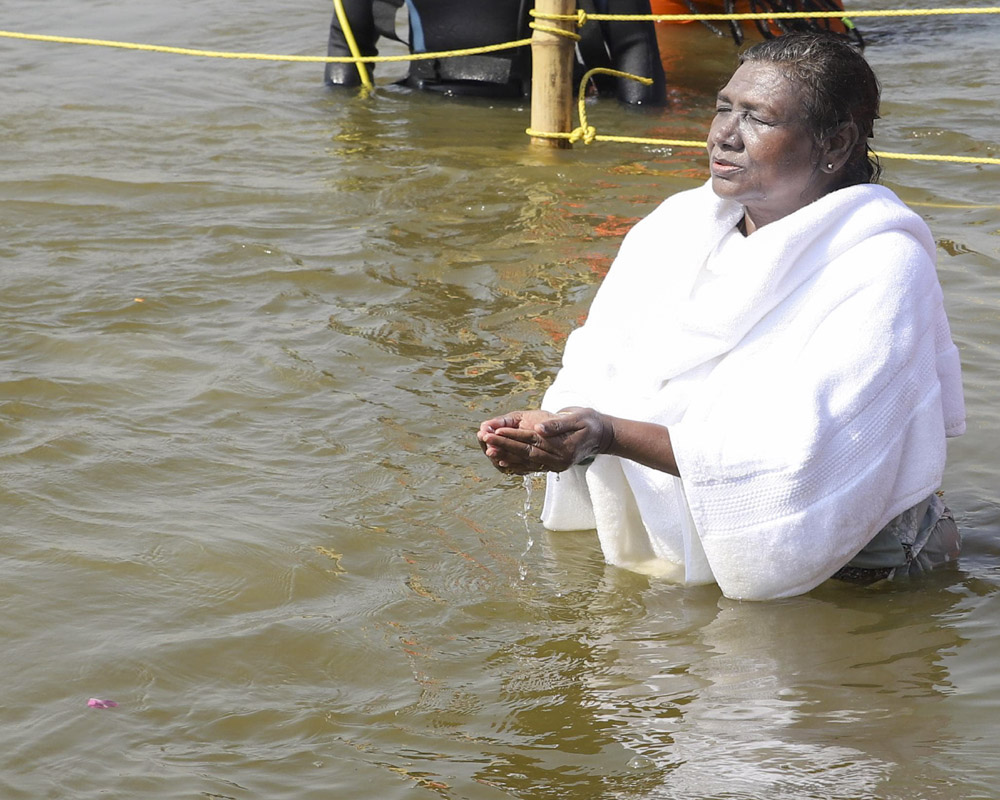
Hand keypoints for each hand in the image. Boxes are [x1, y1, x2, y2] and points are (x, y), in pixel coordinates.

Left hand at [477, 407, 610, 474]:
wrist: (604, 436)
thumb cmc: (590, 422)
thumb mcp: (577, 417)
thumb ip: (557, 424)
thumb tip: (538, 428)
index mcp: (563, 447)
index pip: (531, 440)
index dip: (512, 436)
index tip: (495, 431)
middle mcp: (559, 460)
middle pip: (526, 453)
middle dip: (504, 446)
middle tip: (485, 440)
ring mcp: (557, 466)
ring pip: (527, 462)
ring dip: (507, 456)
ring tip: (489, 452)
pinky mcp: (555, 467)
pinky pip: (533, 467)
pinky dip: (517, 465)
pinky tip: (503, 462)